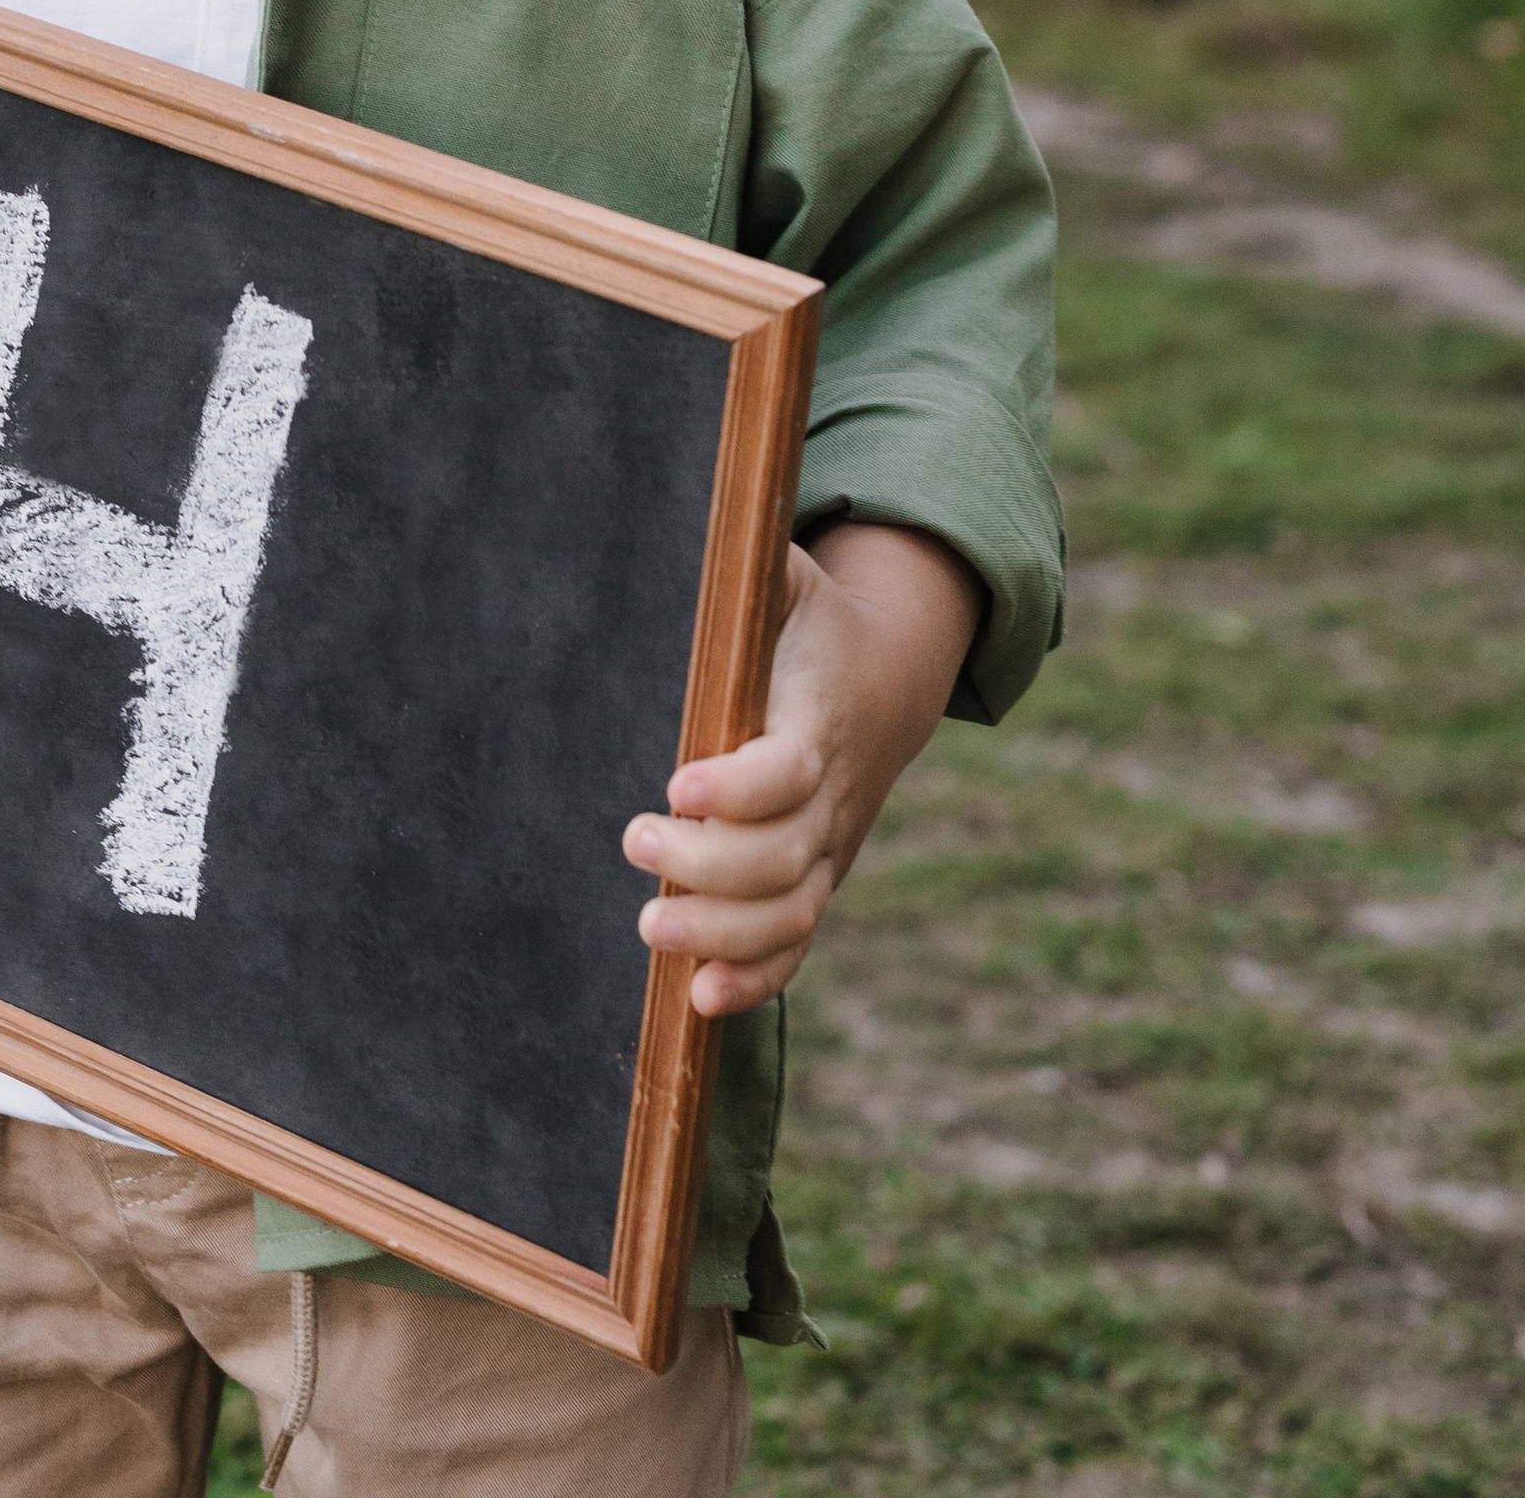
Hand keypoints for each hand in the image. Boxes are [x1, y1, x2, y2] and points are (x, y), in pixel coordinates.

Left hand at [623, 523, 981, 1016]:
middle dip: (707, 866)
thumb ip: (751, 565)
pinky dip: (757, 978)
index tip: (676, 782)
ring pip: (789, 915)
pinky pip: (798, 946)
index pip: (788, 771)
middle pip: (782, 860)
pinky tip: (701, 997)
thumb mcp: (790, 575)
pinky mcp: (819, 881)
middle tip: (636, 839)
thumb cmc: (814, 619)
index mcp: (818, 721)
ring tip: (649, 928)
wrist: (887, 677)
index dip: (739, 787)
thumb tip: (709, 526)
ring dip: (721, 935)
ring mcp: (829, 849)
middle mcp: (832, 799)